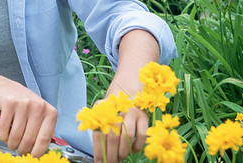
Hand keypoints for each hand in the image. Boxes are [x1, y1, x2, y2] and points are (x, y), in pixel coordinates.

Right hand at [0, 83, 57, 156]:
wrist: (9, 90)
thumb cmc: (27, 107)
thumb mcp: (40, 117)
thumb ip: (43, 132)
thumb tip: (41, 155)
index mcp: (50, 112)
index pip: (45, 139)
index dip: (37, 152)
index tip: (32, 157)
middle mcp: (38, 106)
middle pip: (29, 140)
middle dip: (22, 150)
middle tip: (20, 151)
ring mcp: (24, 103)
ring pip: (16, 136)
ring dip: (12, 144)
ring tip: (12, 143)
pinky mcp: (9, 103)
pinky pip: (4, 130)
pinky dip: (3, 136)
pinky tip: (5, 133)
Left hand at [92, 29, 158, 161]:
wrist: (130, 86)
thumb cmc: (113, 105)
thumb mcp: (102, 111)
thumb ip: (99, 127)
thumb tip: (98, 152)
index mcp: (102, 110)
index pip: (98, 134)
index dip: (98, 151)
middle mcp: (116, 110)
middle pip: (112, 137)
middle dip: (111, 155)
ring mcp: (131, 112)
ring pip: (126, 136)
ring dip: (123, 151)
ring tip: (120, 158)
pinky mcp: (144, 115)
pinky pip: (142, 135)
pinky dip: (137, 146)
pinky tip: (133, 150)